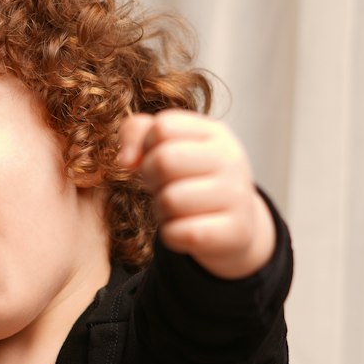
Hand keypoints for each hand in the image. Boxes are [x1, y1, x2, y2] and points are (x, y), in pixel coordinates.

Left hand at [117, 109, 275, 278]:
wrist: (238, 226)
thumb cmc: (194, 182)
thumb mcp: (171, 148)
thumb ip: (138, 133)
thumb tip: (125, 160)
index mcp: (214, 133)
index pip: (163, 127)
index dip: (146, 147)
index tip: (154, 160)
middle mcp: (229, 160)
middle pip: (163, 161)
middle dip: (150, 179)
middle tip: (162, 188)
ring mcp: (235, 196)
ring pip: (169, 201)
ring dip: (160, 211)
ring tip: (175, 210)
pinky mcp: (232, 232)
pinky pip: (178, 233)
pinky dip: (171, 235)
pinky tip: (184, 230)